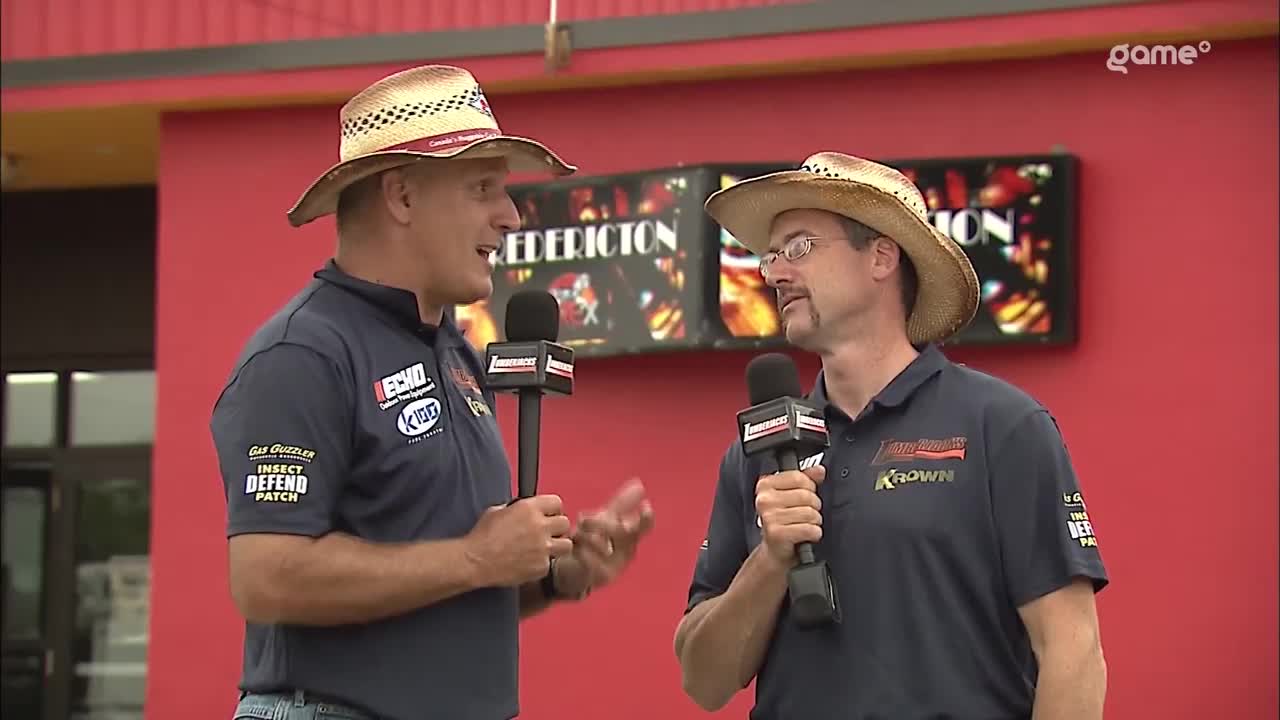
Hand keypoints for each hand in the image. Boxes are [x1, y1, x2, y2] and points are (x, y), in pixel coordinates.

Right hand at [464, 495, 572, 587]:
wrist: (476, 561)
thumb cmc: (482, 537)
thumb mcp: (497, 511)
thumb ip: (517, 508)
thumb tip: (524, 510)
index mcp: (529, 508)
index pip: (557, 502)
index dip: (552, 510)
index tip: (549, 515)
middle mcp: (540, 526)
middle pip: (565, 523)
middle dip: (557, 528)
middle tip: (547, 534)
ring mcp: (543, 548)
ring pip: (566, 545)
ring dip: (557, 546)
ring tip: (544, 549)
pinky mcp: (541, 566)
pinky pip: (550, 563)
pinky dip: (541, 564)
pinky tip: (528, 563)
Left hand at [556, 479, 654, 596]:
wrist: (574, 570)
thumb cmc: (593, 543)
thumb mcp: (607, 521)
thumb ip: (623, 504)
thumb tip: (639, 484)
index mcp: (631, 537)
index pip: (644, 526)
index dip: (646, 518)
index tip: (646, 507)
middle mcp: (628, 552)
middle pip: (623, 533)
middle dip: (601, 523)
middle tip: (582, 518)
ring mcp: (617, 566)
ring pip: (604, 546)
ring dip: (585, 536)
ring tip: (574, 533)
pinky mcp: (602, 578)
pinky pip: (591, 561)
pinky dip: (580, 550)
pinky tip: (573, 547)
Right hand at [755, 465, 824, 565]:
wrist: (775, 552)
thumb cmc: (784, 523)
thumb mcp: (792, 497)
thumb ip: (806, 479)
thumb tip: (819, 470)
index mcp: (765, 485)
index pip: (799, 477)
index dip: (809, 488)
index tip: (803, 499)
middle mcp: (764, 499)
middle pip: (806, 495)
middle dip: (813, 507)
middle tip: (804, 516)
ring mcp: (769, 516)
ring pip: (810, 513)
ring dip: (814, 522)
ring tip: (804, 526)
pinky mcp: (776, 533)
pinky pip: (809, 529)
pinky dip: (814, 534)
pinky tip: (805, 536)